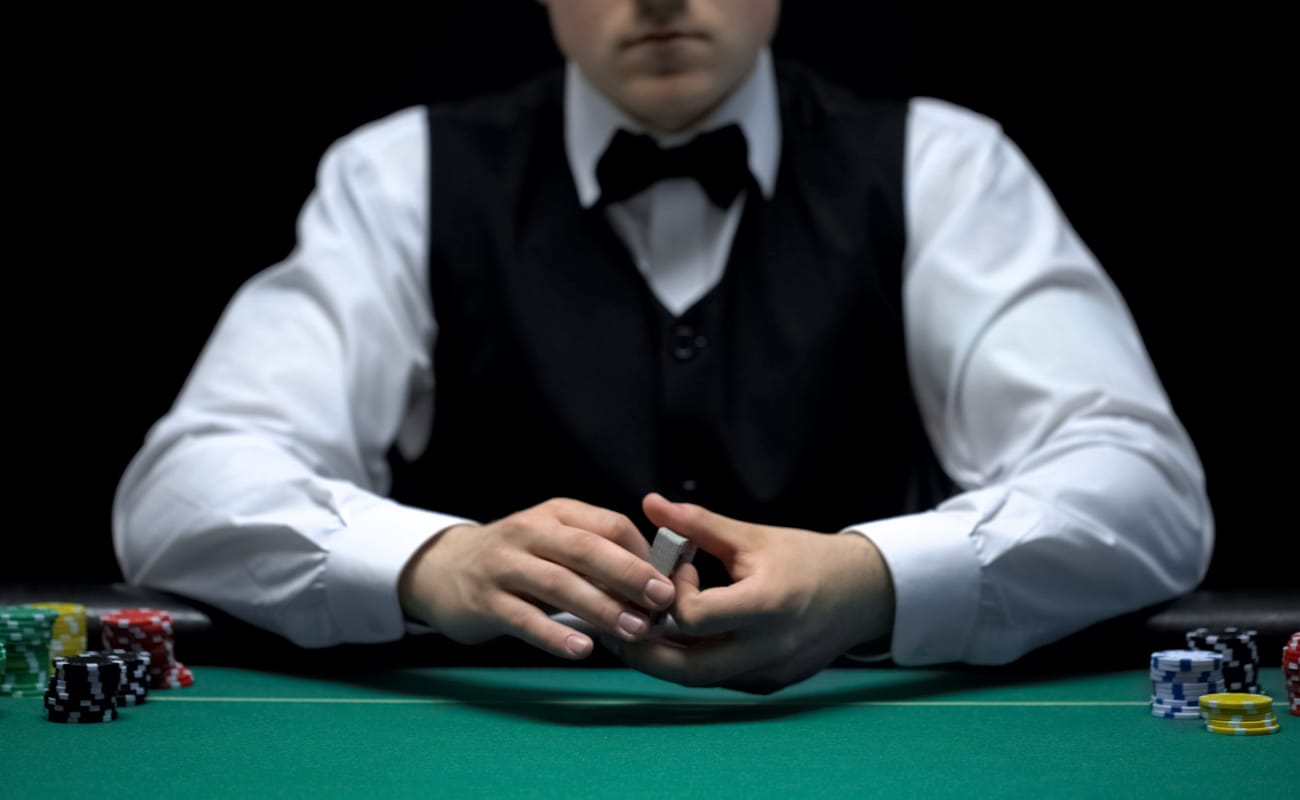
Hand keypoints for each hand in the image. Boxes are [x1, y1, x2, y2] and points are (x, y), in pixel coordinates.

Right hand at [398, 498, 676, 659]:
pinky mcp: (484, 601)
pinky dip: (554, 634)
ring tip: (635, 630)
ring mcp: (504, 566)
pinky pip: (524, 619)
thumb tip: (658, 582)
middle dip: (629, 574)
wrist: (441, 569)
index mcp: (557, 514)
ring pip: (559, 584)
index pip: (609, 525)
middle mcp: (530, 532)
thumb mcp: (553, 542)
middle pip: (586, 550)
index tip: (670, 583)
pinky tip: (582, 648)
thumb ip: (597, 554)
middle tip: (663, 600)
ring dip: (601, 608)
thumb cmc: (516, 560)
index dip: (643, 553)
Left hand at [604, 492, 894, 692]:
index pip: (694, 618)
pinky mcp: (769, 685)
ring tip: (640, 628)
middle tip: (620, 619)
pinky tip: (679, 639)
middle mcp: (768, 648)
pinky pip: (719, 680)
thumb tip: (650, 503)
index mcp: (766, 605)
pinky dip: (693, 662)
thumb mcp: (752, 536)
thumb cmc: (806, 558)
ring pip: (698, 680)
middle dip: (645, 647)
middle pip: (686, 669)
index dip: (672, 595)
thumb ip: (698, 524)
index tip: (680, 571)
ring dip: (663, 657)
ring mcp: (768, 673)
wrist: (862, 594)